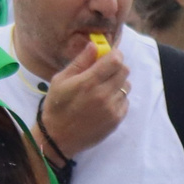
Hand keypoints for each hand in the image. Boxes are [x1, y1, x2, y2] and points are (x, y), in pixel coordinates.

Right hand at [39, 38, 128, 156]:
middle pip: (125, 70)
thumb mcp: (60, 81)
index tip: (108, 57)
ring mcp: (112, 108)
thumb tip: (94, 45)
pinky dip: (117, 99)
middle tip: (104, 73)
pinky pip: (125, 101)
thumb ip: (80, 62)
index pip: (116, 60)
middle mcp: (103, 94)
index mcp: (88, 82)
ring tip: (102, 91)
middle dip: (116, 68)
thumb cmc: (56, 106)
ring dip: (117, 84)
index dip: (114, 55)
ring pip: (127, 86)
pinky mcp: (116, 119)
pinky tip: (102, 104)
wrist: (57, 137)